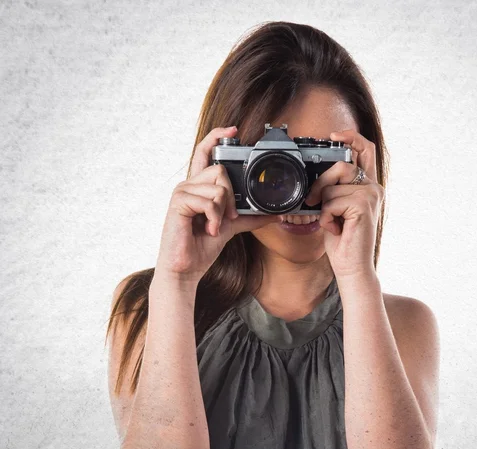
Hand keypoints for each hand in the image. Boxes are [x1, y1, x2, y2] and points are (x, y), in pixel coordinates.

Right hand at [154, 126, 281, 282]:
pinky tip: (208, 229)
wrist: (186, 268)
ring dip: (223, 211)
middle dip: (231, 195)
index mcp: (199, 187)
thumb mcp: (231, 228)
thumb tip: (274, 214)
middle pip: (219, 169)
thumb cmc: (201, 247)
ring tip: (214, 226)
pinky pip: (209, 201)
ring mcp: (182, 192)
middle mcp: (188, 185)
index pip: (205, 153)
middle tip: (228, 217)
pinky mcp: (178, 203)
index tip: (233, 128)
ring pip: (217, 186)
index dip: (216, 136)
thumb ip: (249, 217)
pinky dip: (215, 218)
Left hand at [304, 129, 383, 279]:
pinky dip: (326, 217)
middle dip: (321, 182)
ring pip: (332, 187)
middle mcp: (374, 188)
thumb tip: (318, 178)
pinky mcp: (363, 206)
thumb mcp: (335, 208)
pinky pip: (332, 202)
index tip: (333, 135)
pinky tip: (336, 229)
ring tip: (333, 223)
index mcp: (368, 186)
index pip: (365, 150)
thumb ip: (333, 190)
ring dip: (324, 207)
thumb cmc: (343, 240)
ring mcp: (370, 196)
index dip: (351, 137)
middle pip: (342, 165)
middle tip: (314, 200)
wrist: (352, 266)